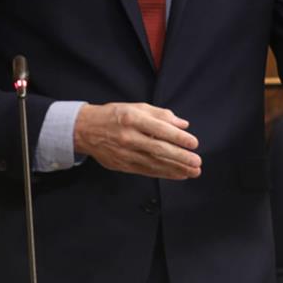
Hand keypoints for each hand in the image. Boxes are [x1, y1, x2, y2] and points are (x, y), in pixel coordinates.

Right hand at [73, 102, 201, 179]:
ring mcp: (124, 153)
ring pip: (154, 163)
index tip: (194, 143)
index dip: (178, 137)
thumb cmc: (113, 115)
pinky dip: (164, 173)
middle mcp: (128, 137)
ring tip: (192, 171)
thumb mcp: (135, 107)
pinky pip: (147, 171)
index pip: (160, 129)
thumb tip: (183, 124)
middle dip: (180, 157)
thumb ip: (160, 114)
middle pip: (158, 149)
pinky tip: (178, 175)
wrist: (85, 130)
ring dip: (176, 169)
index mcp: (132, 118)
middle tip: (197, 161)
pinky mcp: (122, 165)